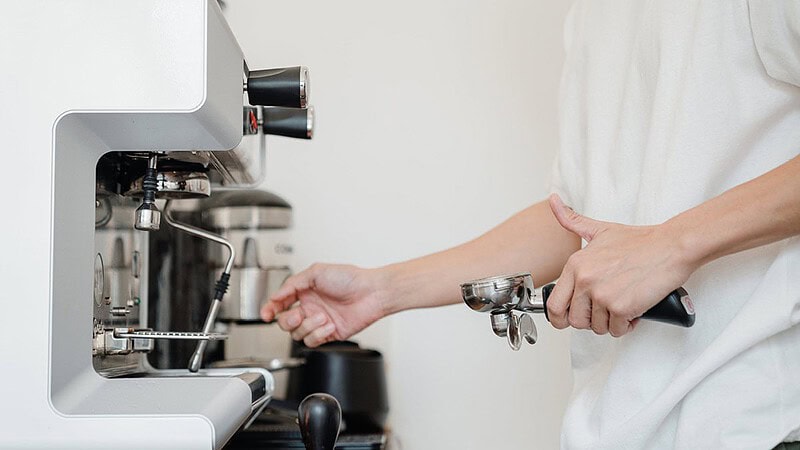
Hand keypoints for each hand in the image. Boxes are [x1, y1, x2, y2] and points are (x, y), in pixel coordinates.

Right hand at [260, 263, 390, 346]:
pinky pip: (313, 341)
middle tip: (299, 314)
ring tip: (322, 317)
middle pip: (285, 322)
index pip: (280, 303)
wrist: (372, 293)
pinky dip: (319, 334)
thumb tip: (277, 295)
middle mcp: (310, 307)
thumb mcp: (316, 272)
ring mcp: (319, 322)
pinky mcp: (329, 334)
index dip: (270, 309)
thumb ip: (293, 283)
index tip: (266, 314)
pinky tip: (329, 325)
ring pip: (297, 334)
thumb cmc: (350, 278)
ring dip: (308, 326)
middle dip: (288, 320)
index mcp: (305, 292)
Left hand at [546, 194, 694, 336]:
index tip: (571, 317)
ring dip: (610, 322)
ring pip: (596, 327)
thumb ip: (572, 221)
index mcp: (575, 264)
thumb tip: (553, 201)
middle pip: (574, 320)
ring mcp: (602, 294)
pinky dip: (626, 325)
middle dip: (589, 321)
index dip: (561, 317)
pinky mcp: (621, 307)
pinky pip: (616, 330)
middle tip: (603, 311)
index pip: (554, 304)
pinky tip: (632, 311)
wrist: (670, 246)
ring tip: (621, 306)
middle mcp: (584, 280)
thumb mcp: (600, 230)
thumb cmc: (640, 241)